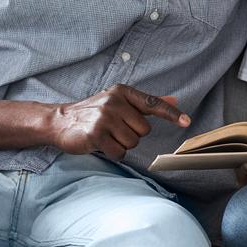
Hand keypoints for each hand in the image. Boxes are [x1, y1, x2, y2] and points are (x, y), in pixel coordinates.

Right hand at [47, 85, 189, 160]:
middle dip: (132, 135)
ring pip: (132, 143)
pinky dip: (113, 153)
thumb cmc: (93, 112)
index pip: (152, 103)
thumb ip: (146, 103)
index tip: (186, 121)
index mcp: (122, 92)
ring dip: (121, 144)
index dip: (171, 113)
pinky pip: (119, 152)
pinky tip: (101, 144)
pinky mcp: (96, 134)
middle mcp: (114, 102)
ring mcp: (104, 117)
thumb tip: (174, 100)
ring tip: (106, 136)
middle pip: (143, 130)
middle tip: (114, 130)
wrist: (59, 121)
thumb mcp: (118, 102)